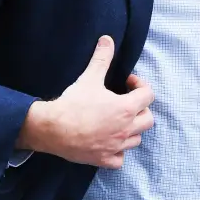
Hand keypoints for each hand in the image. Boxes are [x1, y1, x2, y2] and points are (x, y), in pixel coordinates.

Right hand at [18, 36, 153, 167]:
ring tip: (118, 121)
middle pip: (148, 119)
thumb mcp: (89, 78)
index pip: (149, 95)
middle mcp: (126, 129)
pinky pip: (120, 159)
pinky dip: (118, 152)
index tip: (127, 83)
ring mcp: (116, 146)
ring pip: (136, 139)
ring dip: (132, 130)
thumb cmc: (73, 103)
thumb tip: (107, 39)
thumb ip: (102, 58)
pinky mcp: (104, 160)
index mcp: (126, 108)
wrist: (51, 128)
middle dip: (140, 109)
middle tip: (126, 102)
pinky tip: (109, 143)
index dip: (140, 85)